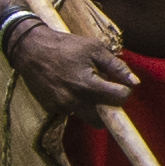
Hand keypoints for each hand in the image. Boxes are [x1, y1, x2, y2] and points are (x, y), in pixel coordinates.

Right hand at [13, 23, 141, 120]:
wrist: (30, 49)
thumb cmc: (65, 46)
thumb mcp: (94, 48)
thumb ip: (116, 66)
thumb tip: (134, 82)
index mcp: (87, 85)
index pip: (118, 99)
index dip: (124, 91)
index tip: (120, 84)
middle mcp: (74, 101)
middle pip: (103, 120)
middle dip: (109, 108)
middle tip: (106, 92)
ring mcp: (62, 107)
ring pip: (88, 117)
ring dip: (93, 106)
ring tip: (86, 85)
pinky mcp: (52, 109)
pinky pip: (73, 112)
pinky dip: (77, 103)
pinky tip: (71, 86)